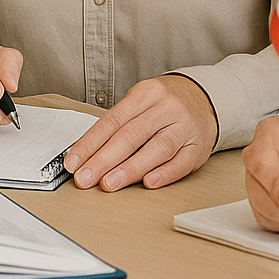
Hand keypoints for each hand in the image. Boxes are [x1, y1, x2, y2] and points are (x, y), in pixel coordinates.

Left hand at [64, 75, 217, 190]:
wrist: (204, 99)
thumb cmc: (163, 105)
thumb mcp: (140, 102)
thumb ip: (117, 125)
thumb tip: (86, 155)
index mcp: (147, 93)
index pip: (113, 120)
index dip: (91, 143)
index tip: (73, 163)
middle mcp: (167, 108)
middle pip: (132, 135)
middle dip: (104, 159)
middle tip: (85, 178)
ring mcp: (185, 127)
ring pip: (157, 149)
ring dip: (130, 169)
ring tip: (109, 184)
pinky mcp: (198, 147)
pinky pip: (181, 162)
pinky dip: (164, 174)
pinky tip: (148, 183)